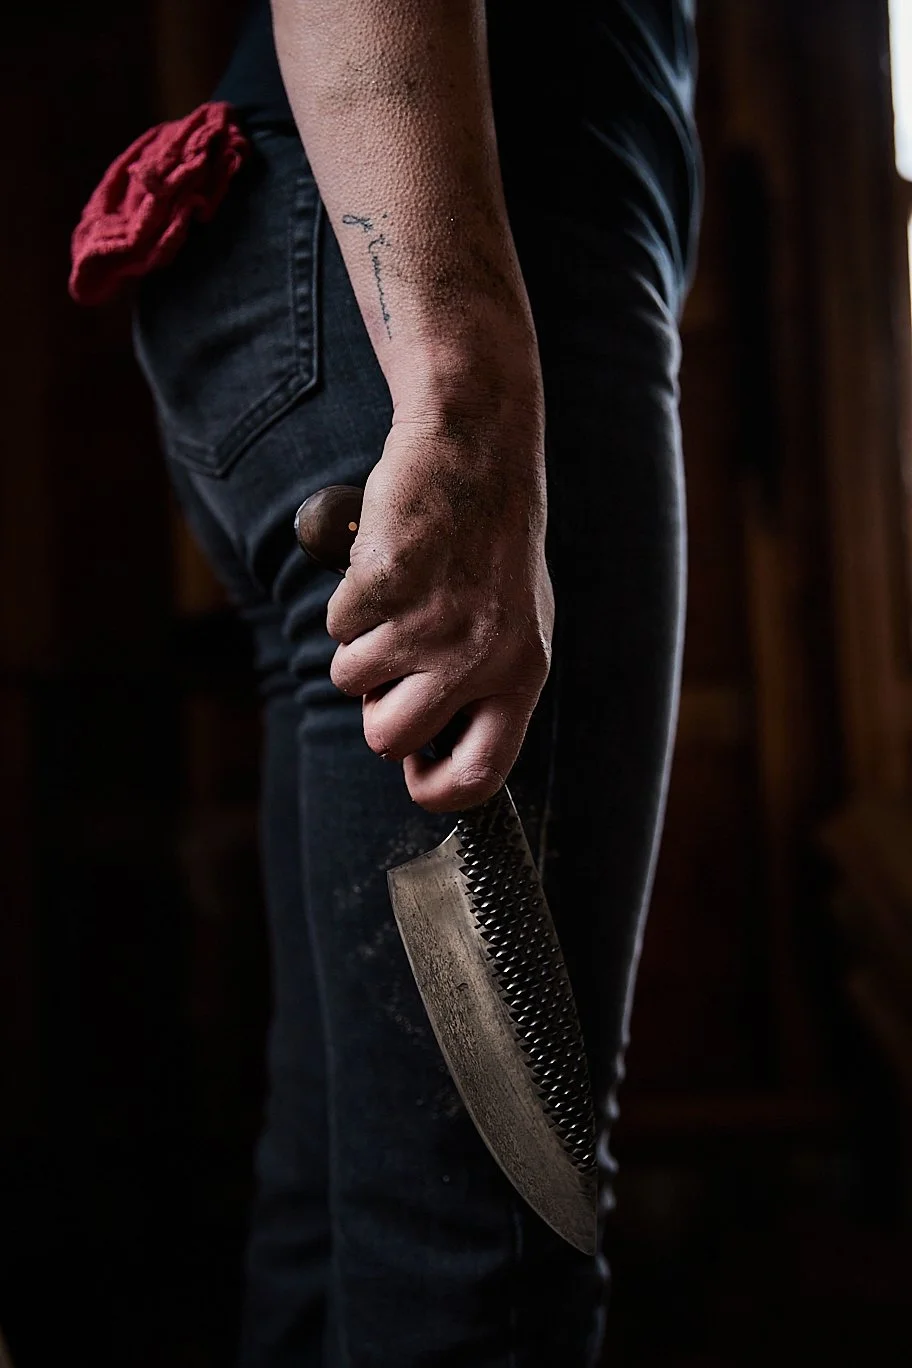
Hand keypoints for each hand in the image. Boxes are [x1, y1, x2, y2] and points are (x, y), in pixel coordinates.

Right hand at [326, 404, 553, 812]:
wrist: (477, 451)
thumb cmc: (491, 547)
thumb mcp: (515, 625)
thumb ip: (482, 689)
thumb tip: (425, 756)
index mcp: (522, 674)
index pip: (480, 774)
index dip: (436, 790)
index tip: (415, 774)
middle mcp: (479, 657)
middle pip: (389, 739)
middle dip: (374, 712)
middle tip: (390, 672)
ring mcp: (430, 620)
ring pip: (350, 681)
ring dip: (359, 647)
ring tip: (396, 601)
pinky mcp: (385, 583)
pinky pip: (336, 626)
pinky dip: (348, 602)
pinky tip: (386, 568)